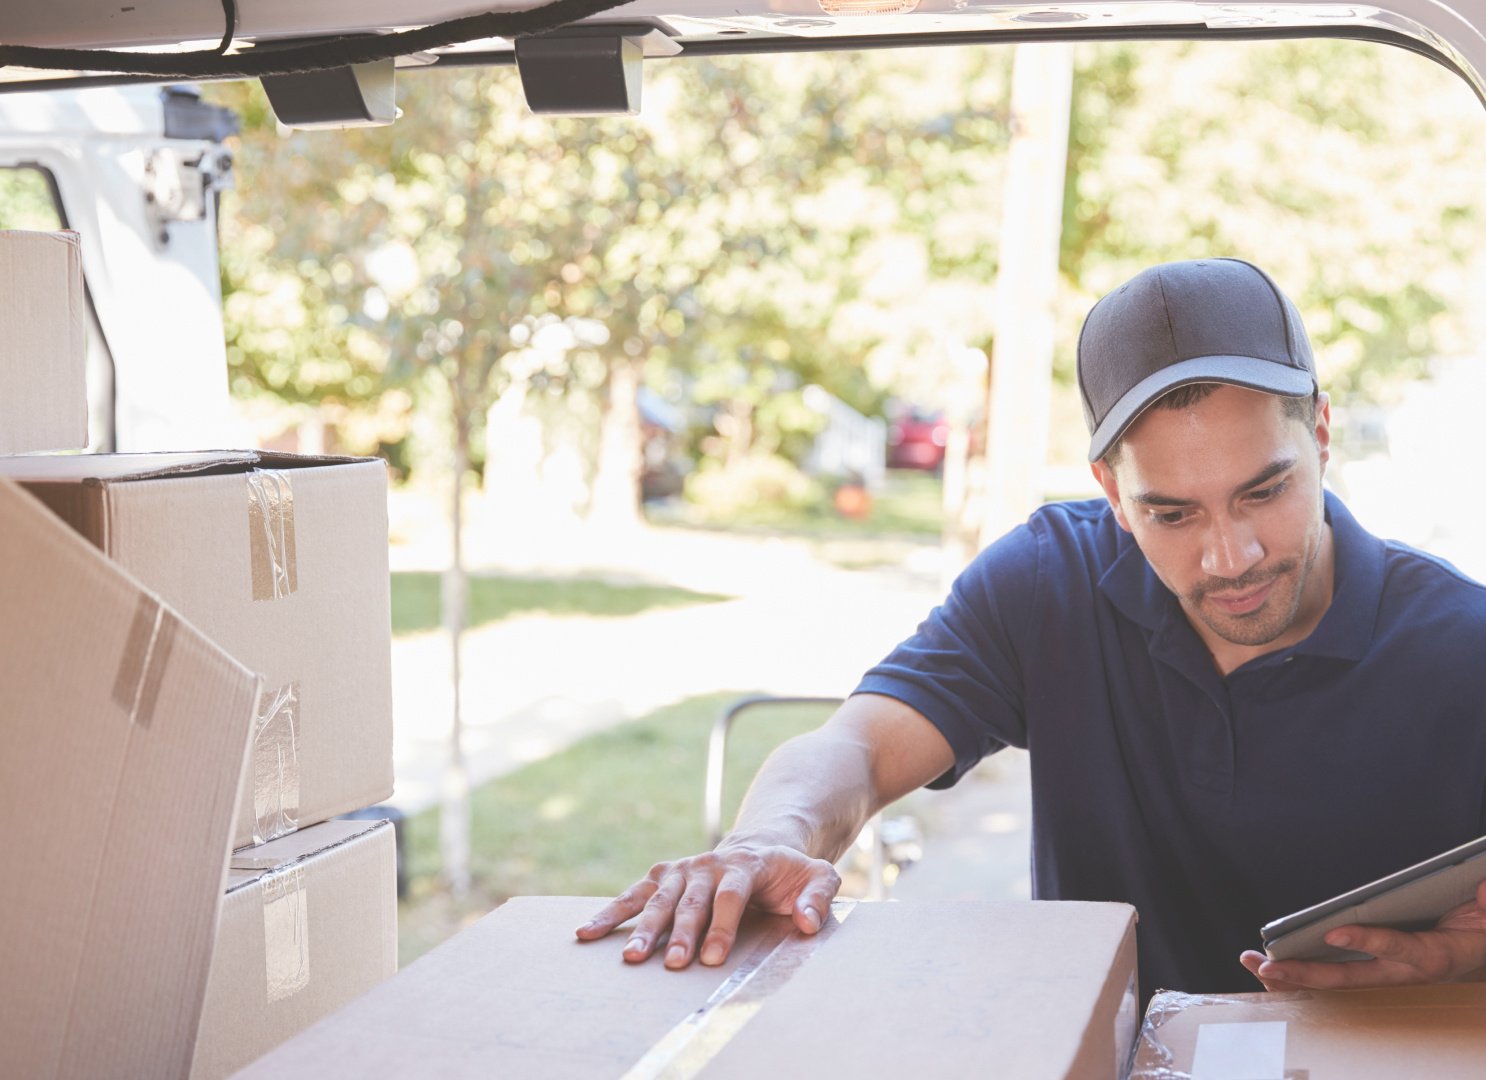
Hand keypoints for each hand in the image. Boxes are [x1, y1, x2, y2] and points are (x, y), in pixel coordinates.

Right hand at [574, 844, 841, 968]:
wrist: (761, 845)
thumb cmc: (790, 872)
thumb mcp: (818, 876)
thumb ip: (818, 896)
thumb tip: (805, 922)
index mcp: (745, 863)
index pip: (731, 894)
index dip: (722, 925)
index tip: (714, 959)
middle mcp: (709, 862)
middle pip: (691, 900)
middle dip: (681, 933)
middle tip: (671, 964)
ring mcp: (683, 868)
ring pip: (660, 899)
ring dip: (644, 929)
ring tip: (631, 957)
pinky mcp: (664, 875)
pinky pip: (634, 894)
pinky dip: (611, 912)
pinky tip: (588, 932)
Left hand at [1240, 881, 1485, 990]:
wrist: (1478, 951)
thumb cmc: (1472, 932)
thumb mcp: (1483, 920)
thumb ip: (1485, 904)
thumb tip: (1484, 889)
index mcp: (1429, 957)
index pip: (1397, 947)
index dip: (1367, 941)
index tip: (1335, 933)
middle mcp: (1400, 972)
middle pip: (1347, 977)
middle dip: (1305, 973)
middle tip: (1266, 965)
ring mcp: (1383, 976)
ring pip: (1332, 980)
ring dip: (1292, 975)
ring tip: (1252, 963)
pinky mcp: (1372, 973)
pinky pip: (1333, 977)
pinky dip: (1301, 972)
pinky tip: (1271, 966)